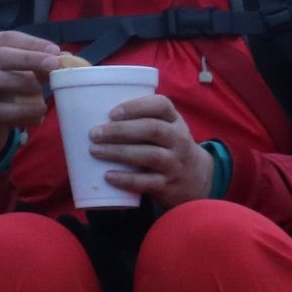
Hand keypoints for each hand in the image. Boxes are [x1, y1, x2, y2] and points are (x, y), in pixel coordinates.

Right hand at [0, 33, 61, 162]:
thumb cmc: (0, 97)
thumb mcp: (17, 78)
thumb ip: (36, 67)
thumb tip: (67, 58)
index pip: (4, 38)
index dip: (31, 43)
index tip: (55, 51)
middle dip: (27, 58)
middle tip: (53, 65)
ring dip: (20, 83)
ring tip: (42, 91)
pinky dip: (18, 112)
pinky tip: (37, 115)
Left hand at [88, 93, 215, 205]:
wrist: (196, 180)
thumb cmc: (169, 148)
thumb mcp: (167, 129)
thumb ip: (143, 120)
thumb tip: (97, 116)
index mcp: (175, 121)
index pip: (161, 105)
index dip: (136, 107)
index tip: (112, 113)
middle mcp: (179, 140)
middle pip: (152, 129)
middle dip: (120, 130)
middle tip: (94, 133)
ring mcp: (175, 163)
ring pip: (150, 155)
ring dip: (119, 152)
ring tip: (95, 151)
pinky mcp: (168, 185)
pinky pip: (147, 182)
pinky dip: (126, 179)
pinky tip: (108, 176)